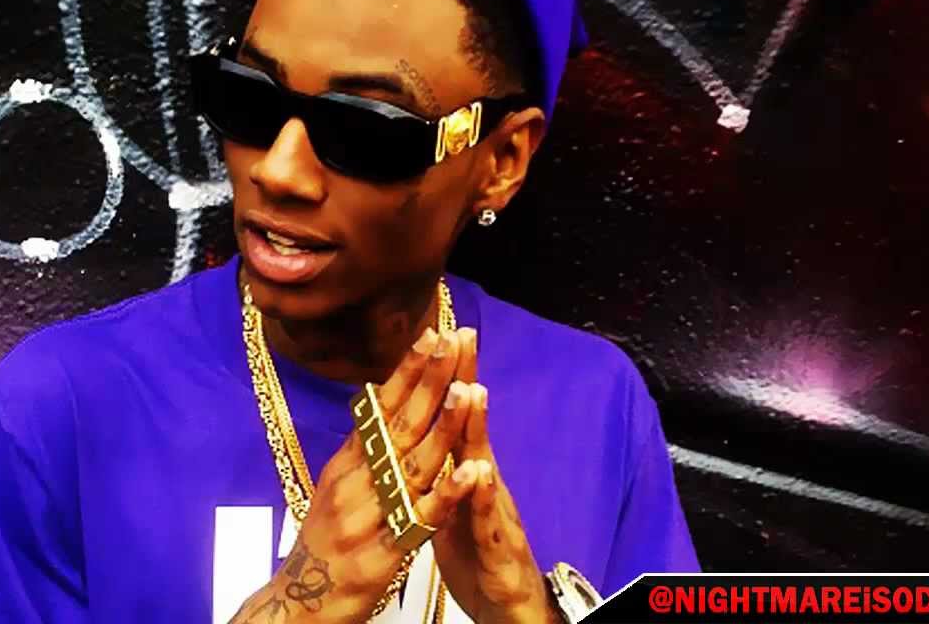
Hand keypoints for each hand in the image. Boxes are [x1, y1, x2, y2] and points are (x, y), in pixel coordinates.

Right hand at [230, 327, 482, 623]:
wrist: (297, 605)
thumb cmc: (324, 543)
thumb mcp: (336, 488)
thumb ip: (362, 449)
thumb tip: (380, 399)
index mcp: (347, 463)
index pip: (381, 407)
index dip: (408, 371)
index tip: (432, 332)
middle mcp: (354, 482)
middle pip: (398, 425)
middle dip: (429, 381)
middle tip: (454, 339)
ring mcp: (367, 517)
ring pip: (412, 465)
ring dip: (442, 426)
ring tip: (468, 390)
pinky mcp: (382, 554)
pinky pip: (420, 521)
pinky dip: (446, 495)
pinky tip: (471, 472)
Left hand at [432, 329, 557, 623]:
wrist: (505, 602)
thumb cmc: (475, 550)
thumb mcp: (451, 498)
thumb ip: (443, 462)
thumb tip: (423, 427)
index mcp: (462, 470)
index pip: (452, 414)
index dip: (446, 374)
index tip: (438, 330)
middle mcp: (481, 481)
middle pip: (471, 424)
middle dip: (467, 379)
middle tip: (463, 334)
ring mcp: (492, 511)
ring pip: (482, 464)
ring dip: (478, 427)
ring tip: (474, 388)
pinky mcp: (495, 546)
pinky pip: (486, 519)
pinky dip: (480, 495)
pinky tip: (479, 472)